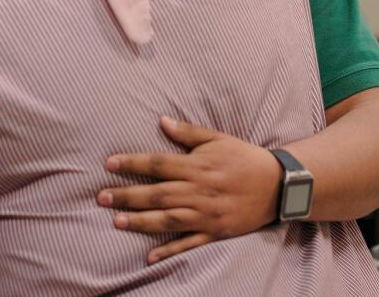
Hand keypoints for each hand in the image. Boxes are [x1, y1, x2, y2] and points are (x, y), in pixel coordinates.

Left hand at [97, 116, 281, 263]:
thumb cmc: (244, 158)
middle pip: (156, 193)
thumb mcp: (218, 139)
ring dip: (140, 221)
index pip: (157, 163)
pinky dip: (169, 251)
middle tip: (101, 197)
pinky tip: (149, 257)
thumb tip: (161, 121)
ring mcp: (205, 214)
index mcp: (197, 166)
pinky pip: (189, 243)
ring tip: (116, 221)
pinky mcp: (214, 231)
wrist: (277, 185)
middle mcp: (198, 191)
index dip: (132, 163)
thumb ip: (188, 133)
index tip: (108, 163)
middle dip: (127, 195)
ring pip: (167, 219)